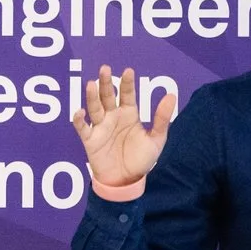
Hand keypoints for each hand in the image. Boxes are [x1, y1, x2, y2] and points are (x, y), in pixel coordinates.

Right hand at [71, 66, 175, 201]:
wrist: (127, 180)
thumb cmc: (141, 159)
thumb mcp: (156, 139)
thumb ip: (162, 118)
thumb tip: (171, 95)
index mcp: (129, 115)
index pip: (127, 95)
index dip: (127, 83)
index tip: (128, 71)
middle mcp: (113, 117)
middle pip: (108, 97)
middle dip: (106, 83)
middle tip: (104, 69)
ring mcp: (100, 127)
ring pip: (94, 108)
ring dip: (92, 96)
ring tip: (91, 84)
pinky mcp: (90, 140)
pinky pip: (82, 128)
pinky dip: (79, 120)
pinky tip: (80, 112)